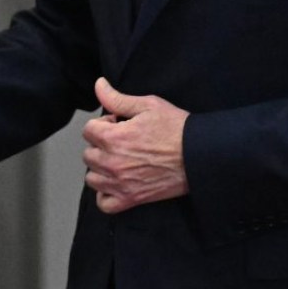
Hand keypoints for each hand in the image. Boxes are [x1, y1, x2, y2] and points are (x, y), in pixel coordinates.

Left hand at [82, 77, 188, 213]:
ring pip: (92, 178)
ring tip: (118, 161)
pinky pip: (104, 204)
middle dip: (100, 145)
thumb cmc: (175, 128)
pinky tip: (115, 183)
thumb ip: (117, 98)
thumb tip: (98, 84)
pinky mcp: (132, 199)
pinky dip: (105, 195)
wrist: (199, 155)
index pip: (88, 130)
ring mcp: (121, 184)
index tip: (118, 125)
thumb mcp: (147, 105)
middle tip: (121, 142)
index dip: (103, 124)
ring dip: (101, 169)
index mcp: (114, 138)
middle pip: (88, 154)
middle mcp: (113, 163)